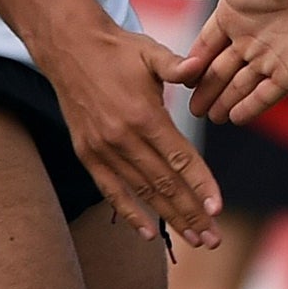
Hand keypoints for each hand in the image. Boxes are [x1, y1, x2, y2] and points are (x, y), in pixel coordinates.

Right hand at [40, 21, 223, 247]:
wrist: (69, 49)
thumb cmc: (118, 50)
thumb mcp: (150, 52)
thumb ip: (177, 65)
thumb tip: (199, 66)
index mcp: (143, 114)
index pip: (179, 157)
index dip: (200, 184)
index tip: (218, 208)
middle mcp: (123, 138)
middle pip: (164, 184)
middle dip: (192, 213)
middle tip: (213, 239)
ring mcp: (103, 150)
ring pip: (142, 192)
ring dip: (169, 218)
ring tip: (193, 239)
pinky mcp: (88, 155)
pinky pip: (111, 191)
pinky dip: (129, 213)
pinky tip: (148, 233)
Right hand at [184, 0, 287, 124]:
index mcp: (237, 12)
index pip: (207, 42)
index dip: (194, 60)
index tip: (179, 75)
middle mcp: (252, 38)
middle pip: (220, 70)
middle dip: (204, 88)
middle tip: (190, 107)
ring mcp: (271, 58)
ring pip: (240, 86)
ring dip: (224, 101)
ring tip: (208, 116)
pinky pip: (265, 96)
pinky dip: (250, 108)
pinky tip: (235, 118)